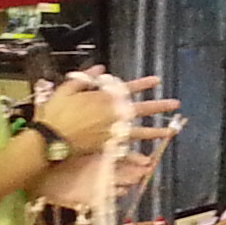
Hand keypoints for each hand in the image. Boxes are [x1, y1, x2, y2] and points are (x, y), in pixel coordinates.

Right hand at [36, 74, 167, 157]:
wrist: (50, 138)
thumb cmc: (56, 112)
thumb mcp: (67, 88)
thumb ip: (85, 79)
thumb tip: (100, 69)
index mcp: (102, 98)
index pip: (127, 88)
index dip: (143, 84)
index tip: (157, 81)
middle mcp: (111, 115)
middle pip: (140, 109)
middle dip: (159, 106)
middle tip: (175, 104)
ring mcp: (111, 132)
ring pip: (139, 131)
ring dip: (156, 130)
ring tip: (171, 130)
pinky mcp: (106, 147)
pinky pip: (125, 149)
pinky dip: (137, 153)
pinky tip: (149, 155)